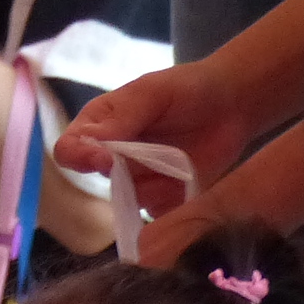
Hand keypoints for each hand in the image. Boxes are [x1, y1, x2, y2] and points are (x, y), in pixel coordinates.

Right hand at [53, 58, 252, 209]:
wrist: (233, 103)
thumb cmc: (187, 88)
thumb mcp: (152, 91)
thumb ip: (123, 116)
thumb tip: (92, 143)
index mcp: (98, 129)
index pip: (70, 151)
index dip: (80, 158)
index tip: (103, 160)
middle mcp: (111, 161)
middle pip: (102, 181)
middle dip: (128, 174)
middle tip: (158, 158)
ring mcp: (136, 185)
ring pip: (131, 201)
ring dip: (156, 185)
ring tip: (183, 161)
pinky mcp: (162, 202)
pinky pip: (158, 215)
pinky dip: (174, 204)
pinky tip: (192, 181)